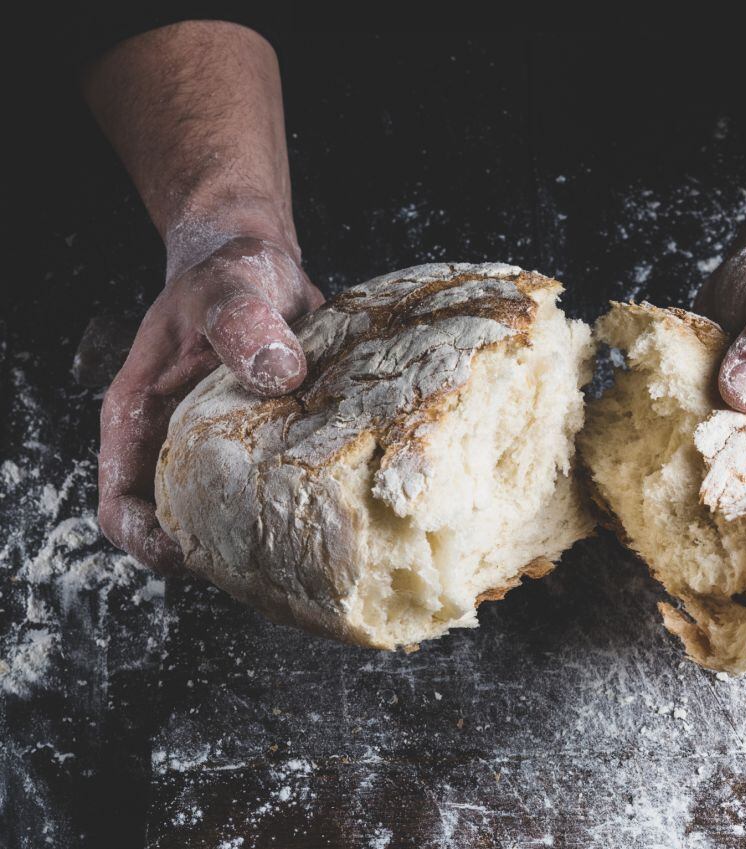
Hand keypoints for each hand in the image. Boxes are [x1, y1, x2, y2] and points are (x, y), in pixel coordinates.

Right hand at [98, 235, 324, 572]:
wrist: (259, 269)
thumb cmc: (228, 277)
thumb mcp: (230, 287)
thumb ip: (242, 321)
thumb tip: (277, 370)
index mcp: (140, 417)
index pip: (122, 506)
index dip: (149, 542)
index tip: (195, 553)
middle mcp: (173, 444)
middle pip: (176, 528)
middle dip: (214, 554)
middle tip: (269, 561)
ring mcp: (216, 451)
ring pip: (224, 520)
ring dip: (257, 536)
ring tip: (303, 541)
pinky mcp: (260, 449)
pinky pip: (268, 494)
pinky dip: (292, 506)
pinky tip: (328, 505)